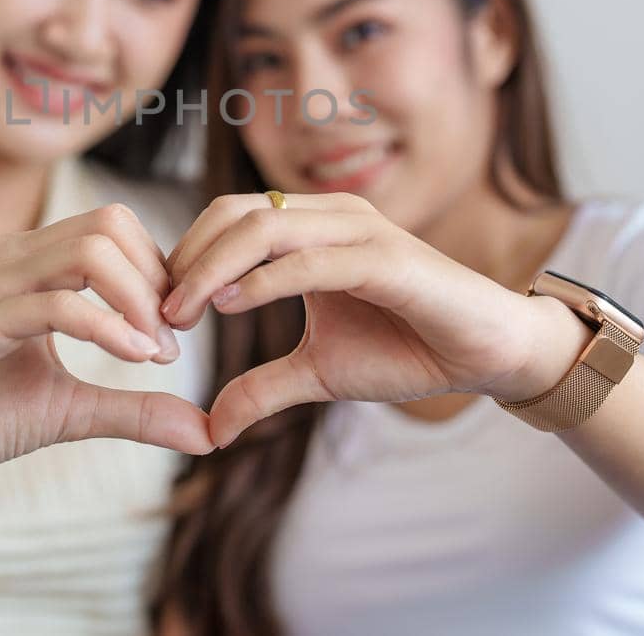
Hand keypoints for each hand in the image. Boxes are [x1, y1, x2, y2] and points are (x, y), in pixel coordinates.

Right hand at [0, 204, 210, 488]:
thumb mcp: (71, 412)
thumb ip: (134, 410)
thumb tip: (206, 432)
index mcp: (29, 262)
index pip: (115, 228)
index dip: (159, 271)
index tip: (175, 332)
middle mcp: (9, 258)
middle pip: (110, 224)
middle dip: (157, 279)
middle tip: (171, 340)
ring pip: (89, 250)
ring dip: (139, 299)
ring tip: (155, 352)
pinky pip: (53, 304)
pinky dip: (106, 327)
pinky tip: (133, 359)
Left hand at [161, 192, 574, 446]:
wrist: (486, 353)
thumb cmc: (408, 349)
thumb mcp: (319, 373)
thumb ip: (262, 388)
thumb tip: (211, 428)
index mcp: (311, 228)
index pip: (227, 218)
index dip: (185, 257)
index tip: (158, 309)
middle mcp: (331, 215)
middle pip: (233, 214)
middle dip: (186, 260)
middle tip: (159, 313)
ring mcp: (359, 230)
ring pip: (262, 227)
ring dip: (211, 268)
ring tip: (180, 312)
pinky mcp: (386, 259)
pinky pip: (310, 260)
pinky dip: (263, 279)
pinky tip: (229, 305)